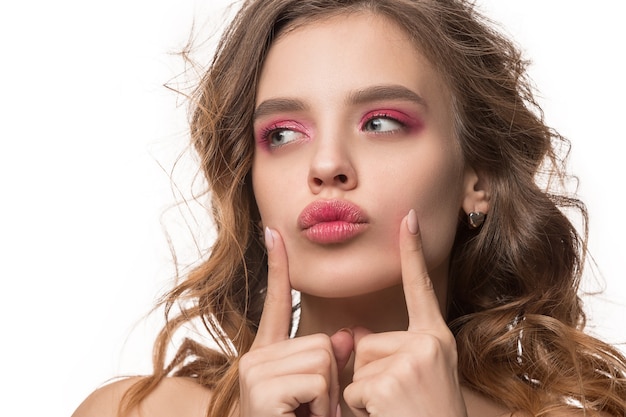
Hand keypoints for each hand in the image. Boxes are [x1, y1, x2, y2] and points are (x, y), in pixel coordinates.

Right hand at [238, 227, 352, 416]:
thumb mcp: (319, 396)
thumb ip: (328, 361)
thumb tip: (342, 336)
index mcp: (268, 356)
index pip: (275, 303)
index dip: (277, 267)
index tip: (274, 233)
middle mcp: (255, 358)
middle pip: (321, 342)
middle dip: (331, 382)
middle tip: (314, 412)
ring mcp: (254, 372)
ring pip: (323, 359)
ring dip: (329, 398)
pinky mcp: (261, 389)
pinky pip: (316, 380)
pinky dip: (322, 407)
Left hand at [343, 209, 467, 416]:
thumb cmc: (426, 416)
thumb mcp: (417, 378)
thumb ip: (391, 352)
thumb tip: (355, 337)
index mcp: (436, 339)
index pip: (420, 288)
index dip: (413, 252)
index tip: (407, 217)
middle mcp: (430, 342)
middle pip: (367, 341)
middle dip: (369, 375)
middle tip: (399, 401)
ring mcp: (413, 358)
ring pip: (357, 366)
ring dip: (365, 395)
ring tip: (395, 411)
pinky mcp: (392, 378)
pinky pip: (353, 389)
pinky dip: (361, 411)